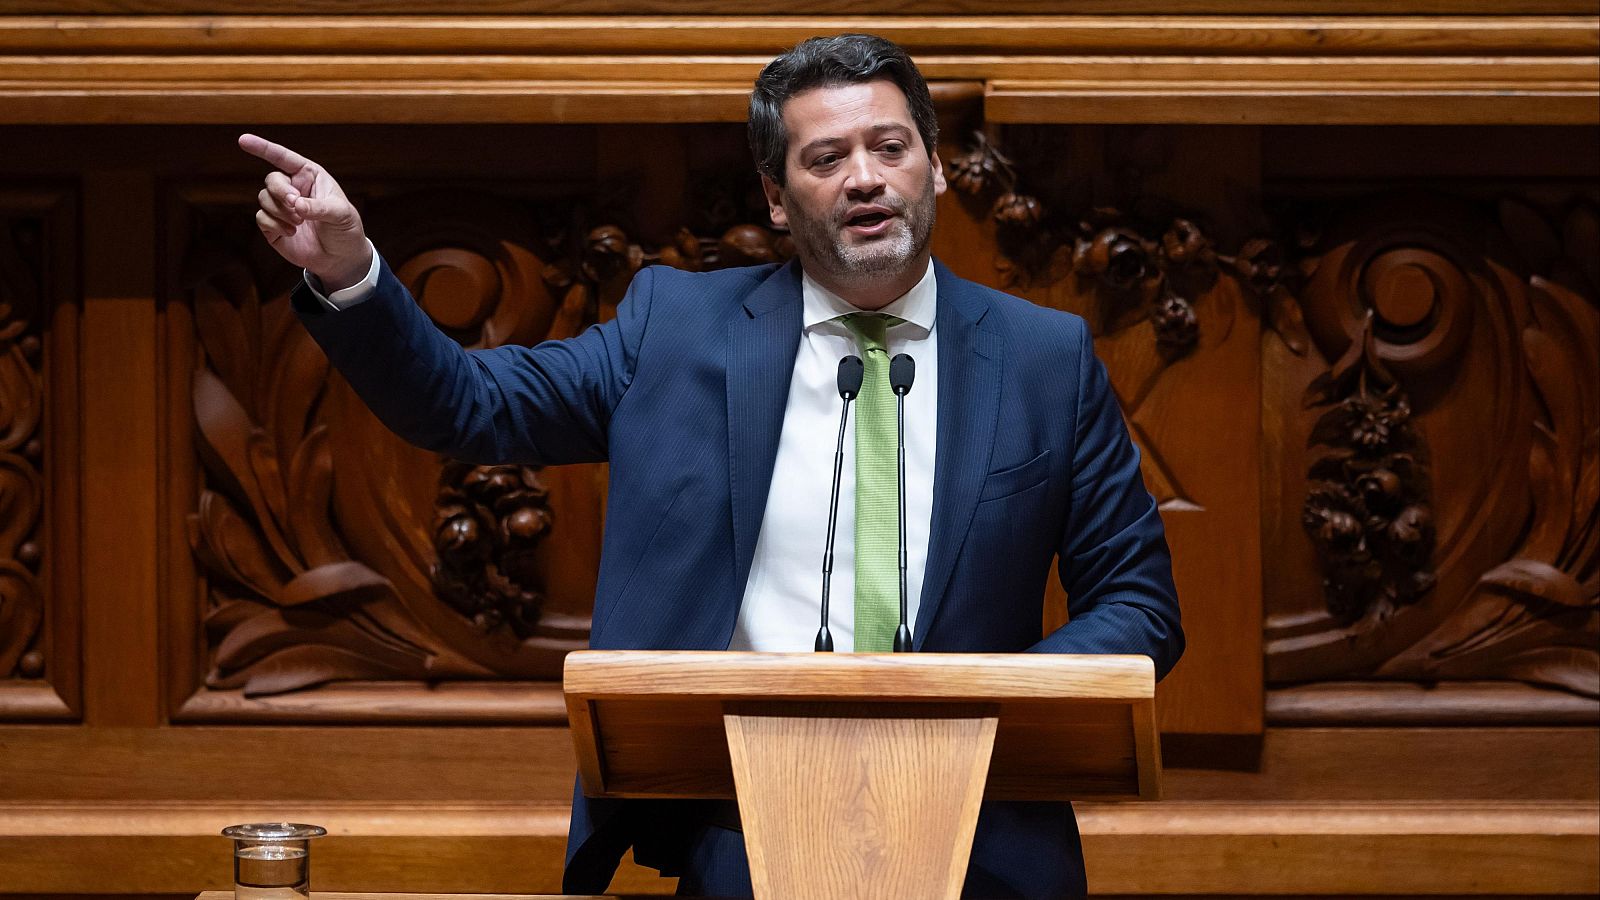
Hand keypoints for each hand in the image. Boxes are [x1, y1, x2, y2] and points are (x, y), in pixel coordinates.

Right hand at [239, 133, 371, 290]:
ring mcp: (281, 207)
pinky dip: (274, 225)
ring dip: (280, 211)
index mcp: (309, 176)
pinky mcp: (273, 226)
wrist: (341, 259)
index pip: (283, 157)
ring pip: (263, 198)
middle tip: (295, 205)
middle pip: (271, 179)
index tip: (243, 140)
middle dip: (280, 191)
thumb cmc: (345, 230)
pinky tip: (291, 233)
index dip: (263, 148)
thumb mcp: (341, 214)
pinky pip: (261, 217)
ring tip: (299, 223)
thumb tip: (296, 205)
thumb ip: (319, 207)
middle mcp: (292, 188)